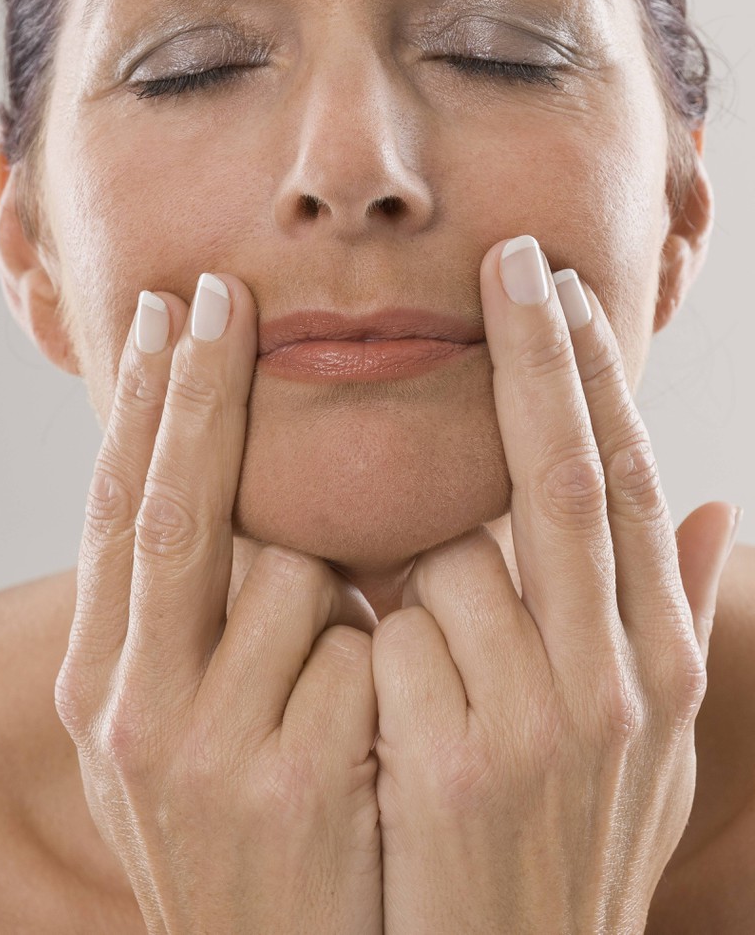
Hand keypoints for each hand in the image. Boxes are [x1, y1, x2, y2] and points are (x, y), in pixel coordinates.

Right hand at [55, 273, 381, 934]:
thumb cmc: (245, 826)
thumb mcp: (184, 729)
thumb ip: (195, 617)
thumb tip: (236, 489)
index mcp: (104, 686)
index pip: (119, 514)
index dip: (146, 408)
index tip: (170, 312)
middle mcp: (132, 710)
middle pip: (172, 509)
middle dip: (198, 390)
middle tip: (218, 292)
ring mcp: (206, 746)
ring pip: (287, 571)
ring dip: (327, 588)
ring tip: (319, 685)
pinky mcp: (291, 777)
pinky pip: (357, 643)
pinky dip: (373, 654)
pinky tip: (362, 739)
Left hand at [371, 235, 737, 934]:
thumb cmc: (571, 841)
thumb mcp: (656, 745)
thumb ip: (684, 619)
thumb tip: (723, 509)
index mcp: (663, 662)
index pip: (632, 484)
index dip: (600, 380)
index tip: (566, 289)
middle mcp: (619, 681)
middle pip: (571, 477)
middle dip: (541, 353)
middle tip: (513, 256)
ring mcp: (539, 722)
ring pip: (455, 558)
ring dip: (420, 569)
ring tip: (428, 659)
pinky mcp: (449, 759)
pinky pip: (392, 634)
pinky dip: (377, 636)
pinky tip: (391, 711)